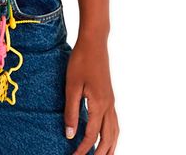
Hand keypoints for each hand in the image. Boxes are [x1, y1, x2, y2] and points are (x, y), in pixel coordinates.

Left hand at [64, 36, 119, 154]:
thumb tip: (70, 135)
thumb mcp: (71, 86)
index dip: (83, 149)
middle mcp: (108, 105)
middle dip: (101, 154)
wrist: (94, 42)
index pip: (92, 135)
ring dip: (110, 146)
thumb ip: (71, 111)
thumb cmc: (81, 61)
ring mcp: (111, 100)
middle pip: (108, 138)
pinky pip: (115, 121)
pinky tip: (106, 135)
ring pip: (115, 131)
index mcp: (99, 105)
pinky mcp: (109, 95)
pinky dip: (112, 134)